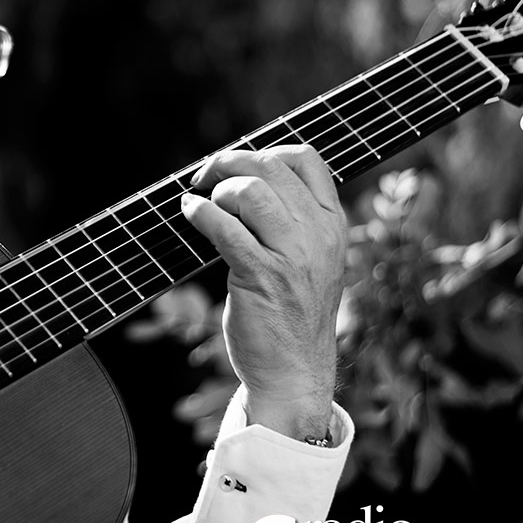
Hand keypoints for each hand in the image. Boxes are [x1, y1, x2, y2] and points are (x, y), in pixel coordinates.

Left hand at [181, 145, 345, 436]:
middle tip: (205, 177)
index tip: (237, 166)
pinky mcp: (261, 275)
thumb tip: (244, 181)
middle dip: (228, 163)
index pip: (306, 159)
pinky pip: (224, 227)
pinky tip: (189, 213)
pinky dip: (199, 213)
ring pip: (249, 192)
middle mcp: (318, 235)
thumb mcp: (311, 261)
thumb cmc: (293, 314)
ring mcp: (292, 256)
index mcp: (333, 225)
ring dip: (216, 190)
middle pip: (270, 167)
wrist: (295, 371)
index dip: (264, 151)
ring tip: (203, 203)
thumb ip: (293, 222)